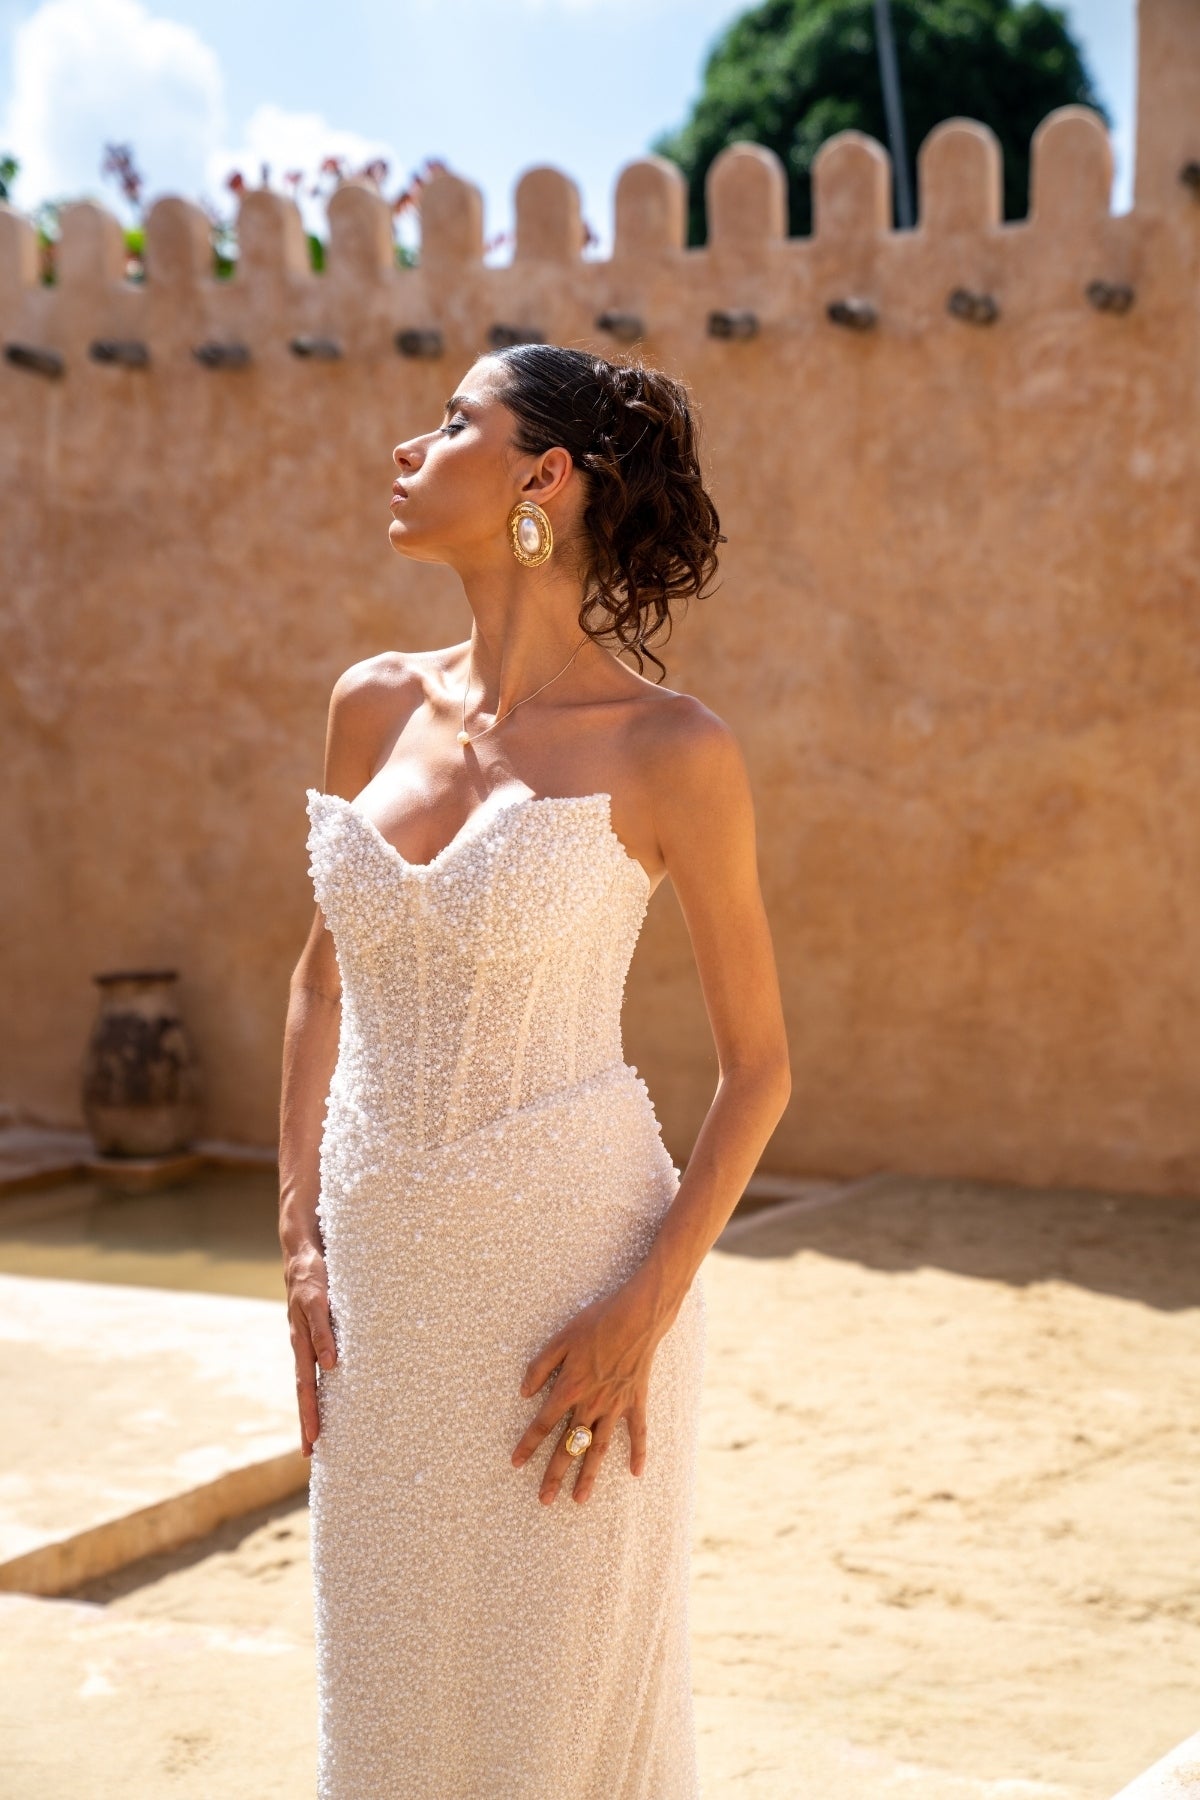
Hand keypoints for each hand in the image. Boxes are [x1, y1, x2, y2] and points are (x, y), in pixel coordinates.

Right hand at [285, 1244, 337, 1456]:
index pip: (306, 1386)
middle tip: (310, 1452)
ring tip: (316, 1435)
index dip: (310, 1413)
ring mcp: (307, 1339)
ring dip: (313, 1406)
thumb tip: (330, 1365)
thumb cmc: (314, 1274)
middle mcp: (303, 1344)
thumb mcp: (318, 1300)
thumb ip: (323, 1330)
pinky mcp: (314, 1331)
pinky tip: (329, 1395)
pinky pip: (315, 1363)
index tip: (312, 1441)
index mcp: (302, 1341)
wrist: (305, 1252)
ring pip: (309, 1379)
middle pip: (305, 1390)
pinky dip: (320, 1383)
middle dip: (308, 1420)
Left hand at [510, 1273, 668, 1505]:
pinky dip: (637, 1452)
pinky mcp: (636, 1400)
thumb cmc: (596, 1322)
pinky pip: (637, 1432)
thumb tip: (524, 1393)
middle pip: (569, 1445)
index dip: (528, 1444)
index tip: (516, 1463)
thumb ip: (539, 1367)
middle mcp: (592, 1403)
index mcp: (570, 1388)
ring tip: (579, 1499)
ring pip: (599, 1447)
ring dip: (589, 1474)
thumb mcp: (560, 1339)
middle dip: (555, 1473)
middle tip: (544, 1500)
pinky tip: (635, 1473)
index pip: (543, 1423)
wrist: (637, 1315)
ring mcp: (616, 1405)